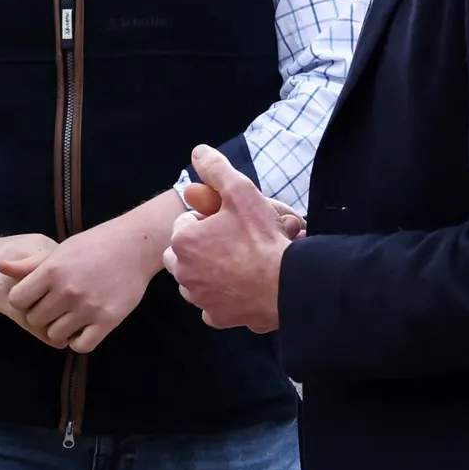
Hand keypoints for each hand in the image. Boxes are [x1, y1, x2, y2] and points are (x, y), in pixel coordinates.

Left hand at [3, 192, 186, 350]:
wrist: (135, 246)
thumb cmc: (94, 245)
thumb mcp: (60, 250)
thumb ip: (29, 265)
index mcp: (52, 271)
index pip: (17, 300)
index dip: (23, 300)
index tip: (35, 297)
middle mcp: (67, 291)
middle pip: (35, 320)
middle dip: (41, 315)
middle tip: (54, 307)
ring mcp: (88, 308)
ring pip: (55, 335)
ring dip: (59, 329)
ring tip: (69, 317)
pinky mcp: (107, 321)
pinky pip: (81, 345)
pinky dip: (78, 341)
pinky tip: (82, 328)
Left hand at [163, 145, 295, 333]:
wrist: (286, 284)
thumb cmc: (262, 238)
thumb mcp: (240, 192)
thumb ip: (216, 169)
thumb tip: (198, 153)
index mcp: (184, 241)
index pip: (186, 222)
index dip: (207, 218)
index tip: (229, 221)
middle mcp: (184, 272)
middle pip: (182, 253)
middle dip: (199, 246)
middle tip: (229, 241)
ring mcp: (199, 297)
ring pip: (194, 280)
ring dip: (207, 271)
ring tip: (236, 262)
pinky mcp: (216, 316)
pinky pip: (210, 305)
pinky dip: (221, 297)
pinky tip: (240, 287)